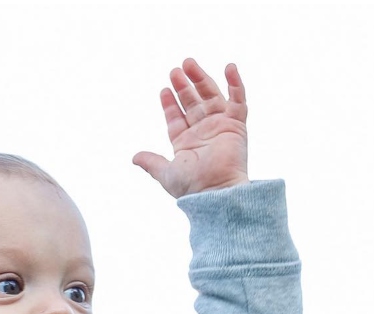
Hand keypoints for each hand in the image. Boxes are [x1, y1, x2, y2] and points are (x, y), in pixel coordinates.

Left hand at [132, 59, 249, 196]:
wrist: (216, 191)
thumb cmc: (192, 186)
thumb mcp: (165, 173)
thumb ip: (151, 162)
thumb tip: (134, 157)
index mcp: (186, 142)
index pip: (176, 116)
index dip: (170, 103)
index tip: (163, 89)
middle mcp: (203, 131)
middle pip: (193, 101)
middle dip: (184, 85)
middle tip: (175, 69)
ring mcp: (220, 125)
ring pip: (211, 95)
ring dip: (201, 79)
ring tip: (189, 63)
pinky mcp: (237, 124)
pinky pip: (239, 99)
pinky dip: (235, 83)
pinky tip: (229, 67)